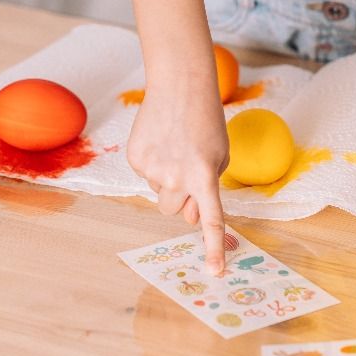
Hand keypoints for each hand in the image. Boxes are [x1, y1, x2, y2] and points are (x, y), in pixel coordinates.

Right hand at [127, 81, 229, 272]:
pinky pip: (146, 175)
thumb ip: (208, 188)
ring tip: (174, 148)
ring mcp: (153, 170)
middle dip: (181, 198)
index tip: (214, 270)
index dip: (212, 247)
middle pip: (175, 210)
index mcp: (204, 176)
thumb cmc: (206, 121)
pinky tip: (161, 141)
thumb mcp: (220, 155)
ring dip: (167, 180)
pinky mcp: (135, 159)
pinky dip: (153, 163)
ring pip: (159, 193)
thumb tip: (189, 217)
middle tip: (187, 170)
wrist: (179, 85)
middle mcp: (177, 177)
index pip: (210, 220)